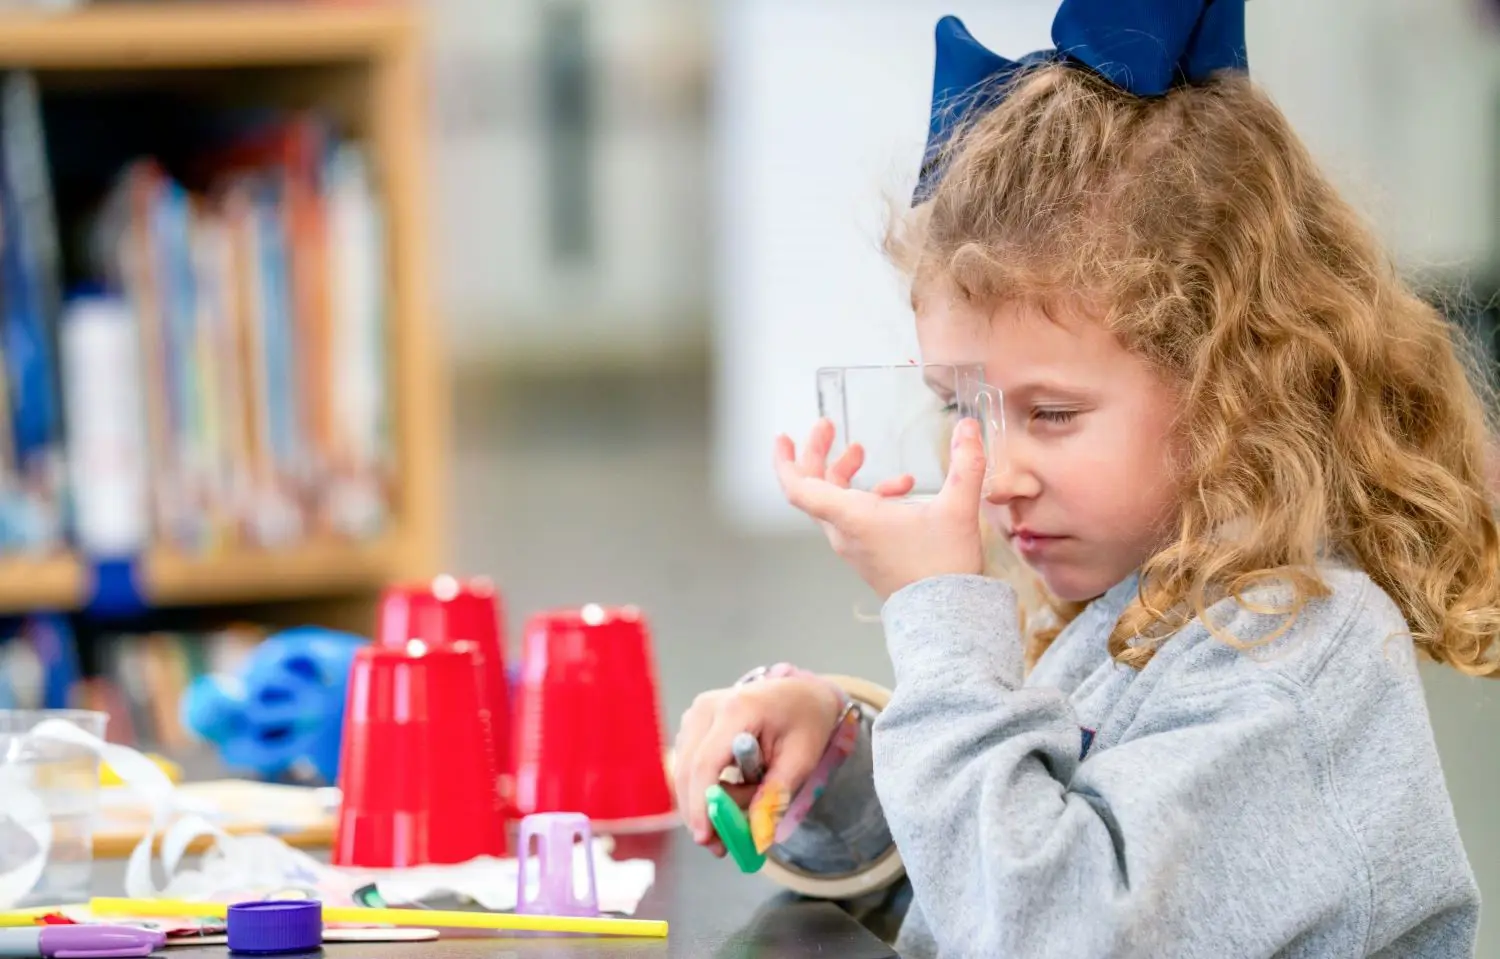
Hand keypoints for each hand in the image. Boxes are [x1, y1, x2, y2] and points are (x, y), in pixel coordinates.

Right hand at [673, 674, 844, 856]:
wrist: (802, 694)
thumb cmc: (806, 723)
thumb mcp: (801, 761)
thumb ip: (774, 797)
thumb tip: (754, 836)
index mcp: (737, 709)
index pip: (706, 764)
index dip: (701, 805)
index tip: (706, 838)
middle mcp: (707, 707)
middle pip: (687, 770)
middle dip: (700, 812)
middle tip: (720, 847)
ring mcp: (696, 713)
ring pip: (685, 771)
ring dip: (706, 801)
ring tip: (743, 810)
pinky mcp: (693, 723)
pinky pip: (689, 765)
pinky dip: (706, 788)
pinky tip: (733, 793)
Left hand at [774, 416, 987, 598]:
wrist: (944, 618)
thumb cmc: (943, 566)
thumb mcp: (958, 509)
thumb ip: (965, 464)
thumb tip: (969, 426)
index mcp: (854, 517)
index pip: (800, 488)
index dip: (786, 461)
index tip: (783, 438)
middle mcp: (845, 532)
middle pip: (813, 488)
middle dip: (817, 453)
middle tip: (827, 427)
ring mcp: (854, 545)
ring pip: (833, 501)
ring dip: (843, 473)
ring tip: (861, 451)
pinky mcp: (866, 554)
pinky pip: (854, 517)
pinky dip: (869, 496)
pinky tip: (902, 488)